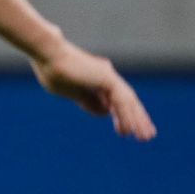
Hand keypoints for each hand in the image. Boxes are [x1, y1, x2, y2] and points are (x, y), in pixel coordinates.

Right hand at [31, 41, 156, 139]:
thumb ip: (88, 101)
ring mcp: (108, 76)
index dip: (123, 116)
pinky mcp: (108, 79)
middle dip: (137, 119)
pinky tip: (129, 130)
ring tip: (143, 138)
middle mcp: (106, 76)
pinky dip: (126, 116)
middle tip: (146, 136)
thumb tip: (105, 113)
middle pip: (128, 101)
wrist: (48, 55)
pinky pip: (121, 102)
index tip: (126, 131)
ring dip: (137, 121)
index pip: (116, 100)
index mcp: (97, 78)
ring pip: (128, 103)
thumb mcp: (72, 92)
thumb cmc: (52, 71)